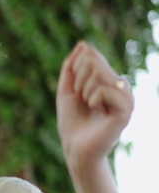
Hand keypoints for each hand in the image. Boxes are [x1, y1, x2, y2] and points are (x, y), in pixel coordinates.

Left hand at [57, 41, 133, 180]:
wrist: (75, 148)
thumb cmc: (71, 122)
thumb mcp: (66, 89)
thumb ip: (72, 66)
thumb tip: (83, 44)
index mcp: (109, 81)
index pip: (92, 55)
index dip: (77, 68)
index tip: (76, 87)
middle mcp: (120, 86)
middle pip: (94, 61)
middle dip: (78, 79)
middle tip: (82, 98)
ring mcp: (126, 97)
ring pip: (99, 73)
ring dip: (84, 90)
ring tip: (90, 106)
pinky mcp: (126, 109)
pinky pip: (104, 90)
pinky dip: (93, 99)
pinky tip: (97, 111)